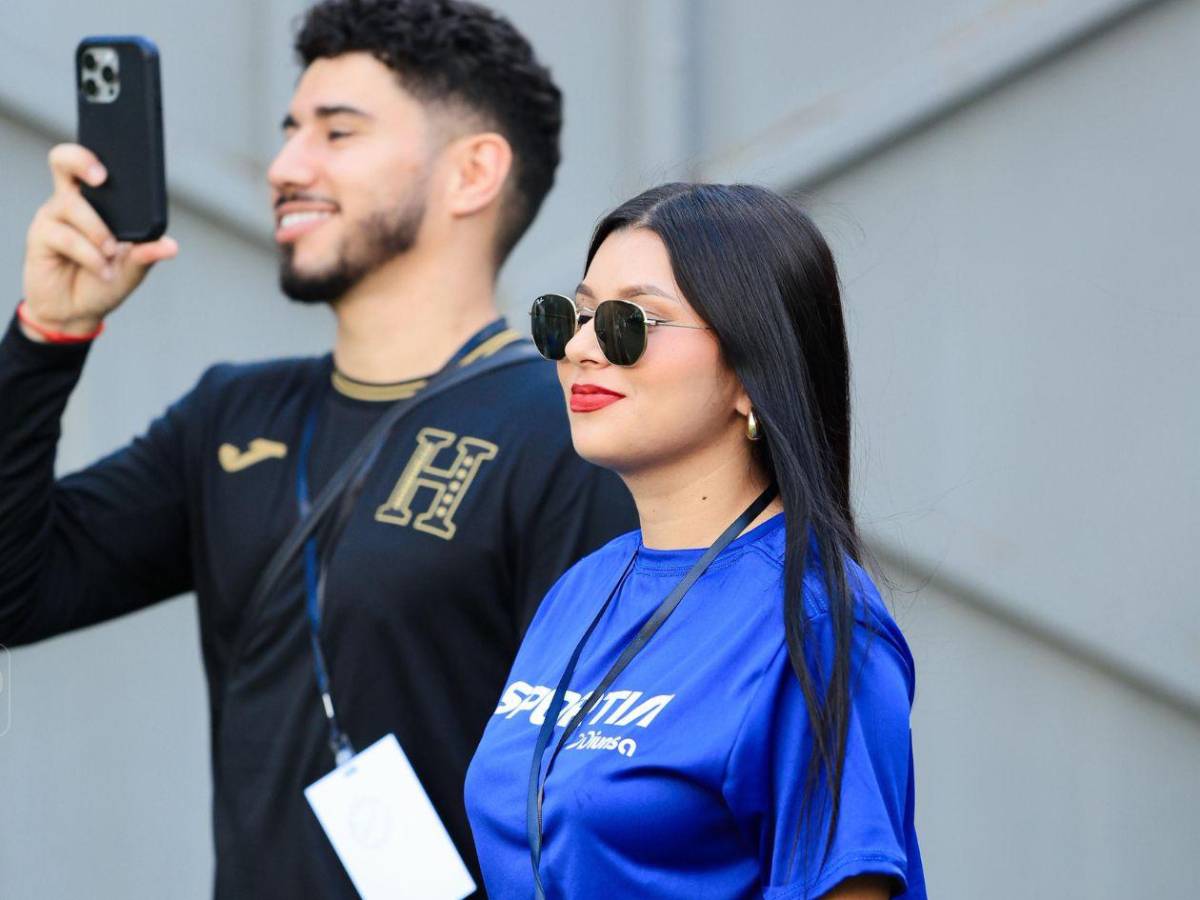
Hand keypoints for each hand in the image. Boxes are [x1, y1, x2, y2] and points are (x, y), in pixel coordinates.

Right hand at [20, 143, 177, 338]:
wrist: (76, 313)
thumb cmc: (103, 283)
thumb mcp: (132, 270)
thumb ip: (146, 254)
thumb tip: (170, 245)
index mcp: (96, 202)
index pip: (90, 164)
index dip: (95, 153)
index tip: (115, 160)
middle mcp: (71, 203)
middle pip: (64, 162)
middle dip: (82, 161)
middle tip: (102, 178)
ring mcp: (53, 218)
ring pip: (74, 206)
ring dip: (99, 233)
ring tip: (111, 256)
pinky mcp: (40, 237)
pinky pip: (67, 237)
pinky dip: (90, 256)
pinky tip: (102, 271)